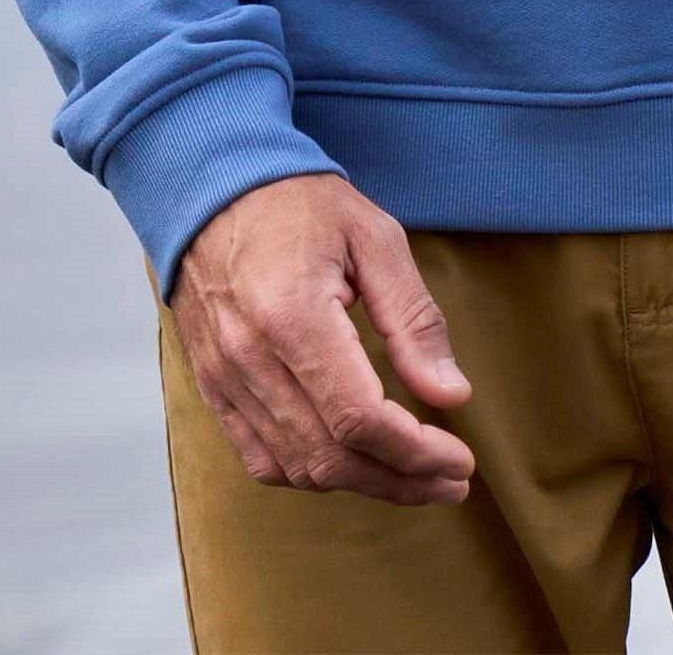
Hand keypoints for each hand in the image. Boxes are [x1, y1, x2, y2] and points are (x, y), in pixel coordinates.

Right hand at [169, 174, 476, 503]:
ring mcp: (225, 378)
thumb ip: (413, 319)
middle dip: (400, 480)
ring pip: (297, 468)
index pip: (358, 419)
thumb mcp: (374, 237)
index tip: (460, 461)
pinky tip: (352, 464)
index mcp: (292, 315)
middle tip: (450, 480)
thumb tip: (450, 395)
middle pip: (330, 457)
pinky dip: (311, 474)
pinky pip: (261, 459)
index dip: (416, 454)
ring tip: (413, 476)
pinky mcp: (213, 387)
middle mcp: (250, 358)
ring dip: (362, 484)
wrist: (211, 188)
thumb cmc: (297, 205)